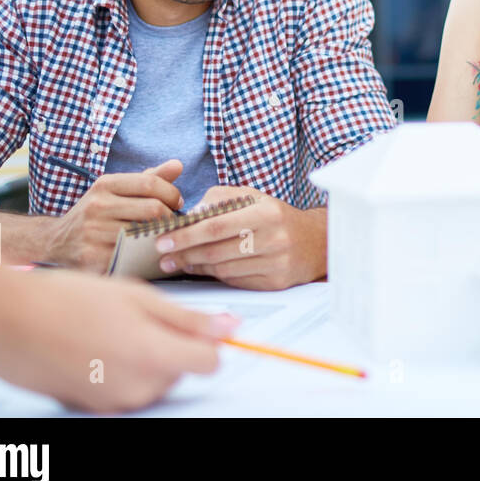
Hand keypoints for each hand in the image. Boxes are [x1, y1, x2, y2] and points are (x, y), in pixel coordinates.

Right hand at [0, 269, 236, 412]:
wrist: (4, 321)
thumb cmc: (68, 299)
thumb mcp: (136, 297)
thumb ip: (187, 318)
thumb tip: (232, 328)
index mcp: (154, 358)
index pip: (211, 363)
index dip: (205, 340)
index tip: (188, 323)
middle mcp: (137, 390)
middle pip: (180, 371)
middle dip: (169, 345)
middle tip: (132, 316)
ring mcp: (112, 405)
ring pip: (153, 382)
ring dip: (144, 358)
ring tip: (107, 329)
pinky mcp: (90, 409)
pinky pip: (124, 391)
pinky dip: (118, 371)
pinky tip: (91, 347)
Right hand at [46, 159, 183, 270]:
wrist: (56, 240)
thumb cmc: (97, 212)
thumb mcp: (117, 190)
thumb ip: (149, 179)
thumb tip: (178, 165)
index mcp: (105, 184)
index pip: (150, 183)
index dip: (172, 193)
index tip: (177, 203)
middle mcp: (97, 205)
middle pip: (153, 209)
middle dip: (171, 217)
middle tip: (173, 223)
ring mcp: (93, 232)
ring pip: (144, 233)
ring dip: (160, 237)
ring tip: (161, 237)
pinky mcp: (92, 257)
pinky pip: (131, 255)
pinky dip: (143, 254)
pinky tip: (145, 252)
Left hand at [154, 184, 325, 289]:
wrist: (315, 242)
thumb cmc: (276, 217)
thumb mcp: (254, 197)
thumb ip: (221, 199)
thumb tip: (191, 214)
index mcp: (266, 212)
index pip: (216, 225)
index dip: (186, 234)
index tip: (164, 239)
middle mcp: (273, 238)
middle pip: (217, 249)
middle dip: (185, 252)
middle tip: (164, 255)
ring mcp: (275, 263)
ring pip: (223, 268)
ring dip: (196, 265)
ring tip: (180, 261)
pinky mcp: (275, 282)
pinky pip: (235, 281)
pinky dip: (215, 275)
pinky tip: (203, 269)